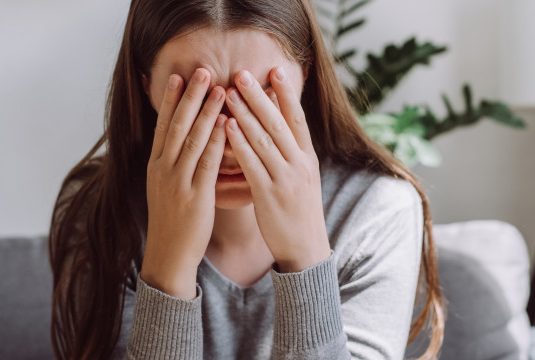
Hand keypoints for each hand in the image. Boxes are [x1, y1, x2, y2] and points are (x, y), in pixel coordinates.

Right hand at [142, 68, 226, 298]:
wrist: (168, 256)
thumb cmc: (172, 223)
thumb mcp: (165, 189)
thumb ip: (172, 166)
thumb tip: (179, 145)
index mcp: (156, 166)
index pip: (163, 126)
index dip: (170, 100)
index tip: (177, 76)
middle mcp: (163, 169)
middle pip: (176, 126)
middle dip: (189, 96)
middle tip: (201, 70)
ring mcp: (177, 182)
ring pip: (192, 140)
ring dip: (206, 112)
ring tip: (219, 88)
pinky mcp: (194, 196)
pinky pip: (207, 164)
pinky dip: (217, 141)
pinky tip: (227, 124)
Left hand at [224, 67, 330, 272]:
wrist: (305, 248)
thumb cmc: (299, 211)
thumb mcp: (303, 178)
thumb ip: (293, 153)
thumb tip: (281, 128)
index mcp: (308, 158)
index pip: (298, 119)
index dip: (286, 94)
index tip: (274, 70)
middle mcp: (300, 164)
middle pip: (279, 123)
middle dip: (260, 96)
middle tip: (243, 73)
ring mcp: (286, 179)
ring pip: (264, 140)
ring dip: (246, 113)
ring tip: (230, 92)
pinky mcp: (270, 195)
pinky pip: (253, 164)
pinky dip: (240, 143)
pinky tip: (227, 127)